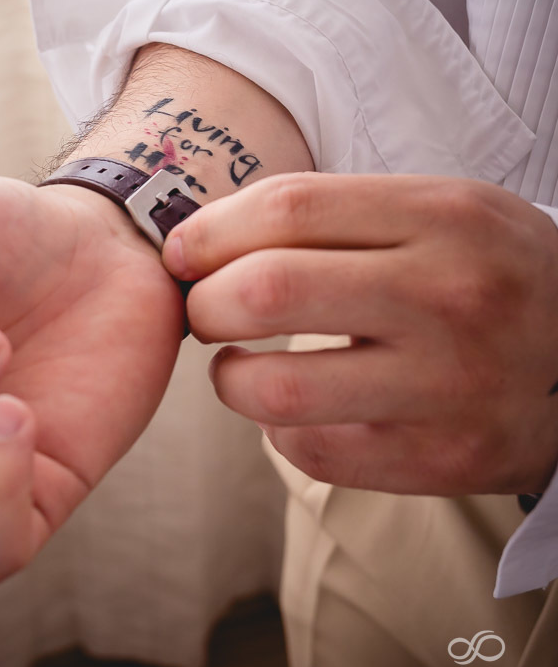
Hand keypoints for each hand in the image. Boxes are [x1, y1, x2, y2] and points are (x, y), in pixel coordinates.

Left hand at [163, 172, 557, 495]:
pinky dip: (280, 430)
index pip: (289, 208)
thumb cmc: (484, 275)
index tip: (183, 254)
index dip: (210, 232)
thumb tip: (195, 245)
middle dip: (205, 304)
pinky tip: (297, 409)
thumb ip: (329, 218)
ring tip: (239, 364)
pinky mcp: (441, 458)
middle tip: (206, 312)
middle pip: (265, 291)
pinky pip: (309, 450)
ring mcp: (448, 385)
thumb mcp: (435, 213)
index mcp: (444, 217)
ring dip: (229, 379)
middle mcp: (450, 297)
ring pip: (274, 389)